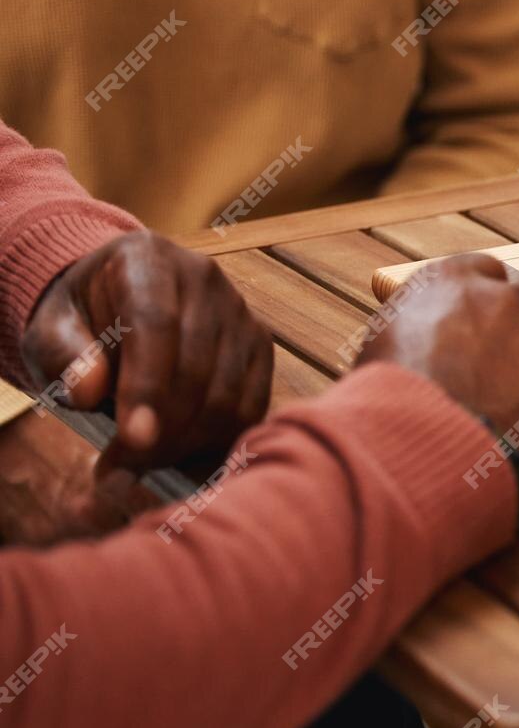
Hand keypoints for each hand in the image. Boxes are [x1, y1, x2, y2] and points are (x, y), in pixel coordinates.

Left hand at [22, 230, 274, 475]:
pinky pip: (252, 404)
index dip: (147, 386)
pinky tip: (182, 454)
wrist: (116, 301)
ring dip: (188, 442)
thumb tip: (88, 392)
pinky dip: (220, 440)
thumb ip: (63, 356)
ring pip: (228, 392)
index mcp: (147, 260)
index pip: (156, 324)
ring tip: (145, 462)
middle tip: (123, 468)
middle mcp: (205, 278)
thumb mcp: (49, 330)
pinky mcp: (260, 343)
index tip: (133, 439)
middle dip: (163, 430)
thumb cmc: (80, 319)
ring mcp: (240, 310)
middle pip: (197, 366)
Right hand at [356, 254, 518, 493]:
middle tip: (510, 361)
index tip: (480, 322)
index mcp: (456, 281)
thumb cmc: (385, 402)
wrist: (416, 453)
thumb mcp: (383, 342)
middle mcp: (510, 301)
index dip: (483, 301)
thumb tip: (436, 336)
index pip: (484, 271)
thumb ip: (422, 323)